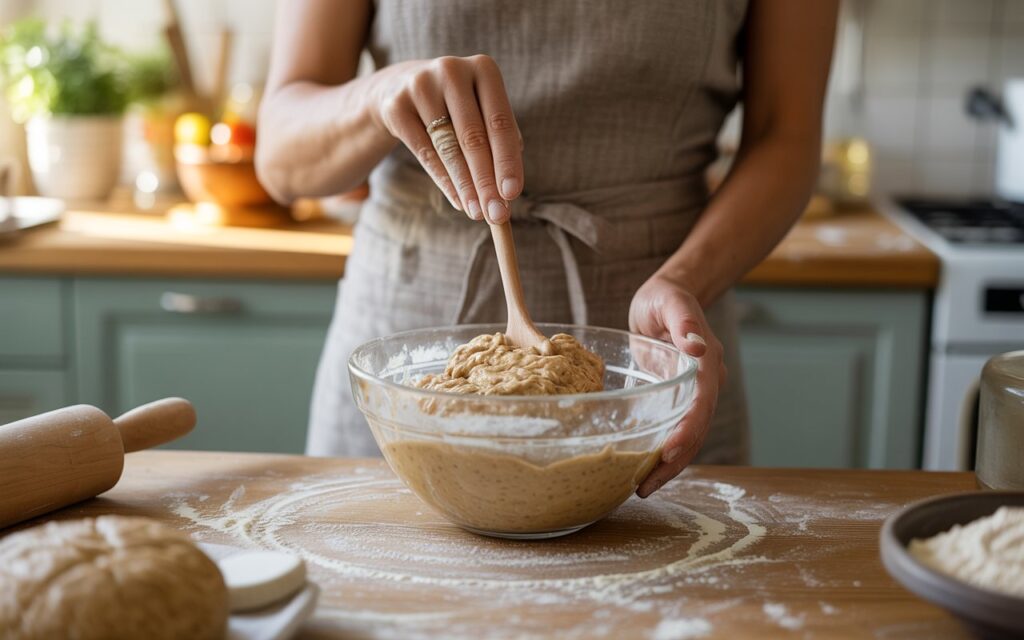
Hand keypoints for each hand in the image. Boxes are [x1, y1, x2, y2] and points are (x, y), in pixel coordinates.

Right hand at [370, 55, 523, 222]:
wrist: (401, 88)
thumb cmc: (457, 107)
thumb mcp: (483, 112)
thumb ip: (501, 142)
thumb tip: (509, 189)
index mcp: (483, 68)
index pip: (499, 122)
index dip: (507, 160)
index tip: (513, 194)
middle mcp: (452, 71)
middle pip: (473, 137)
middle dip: (487, 181)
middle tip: (497, 214)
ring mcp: (420, 85)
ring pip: (448, 147)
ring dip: (465, 186)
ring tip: (478, 213)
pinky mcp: (396, 105)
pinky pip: (425, 152)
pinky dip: (443, 181)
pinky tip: (458, 201)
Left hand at [628, 274, 725, 497]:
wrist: (669, 298)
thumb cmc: (666, 297)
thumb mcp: (671, 300)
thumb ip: (684, 320)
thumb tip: (696, 346)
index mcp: (706, 366)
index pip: (701, 406)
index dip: (687, 432)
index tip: (668, 454)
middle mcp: (705, 385)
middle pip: (696, 432)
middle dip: (674, 462)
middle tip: (646, 486)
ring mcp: (694, 395)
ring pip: (687, 438)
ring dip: (667, 466)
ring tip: (641, 488)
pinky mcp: (678, 399)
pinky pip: (674, 430)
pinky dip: (661, 453)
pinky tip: (641, 469)